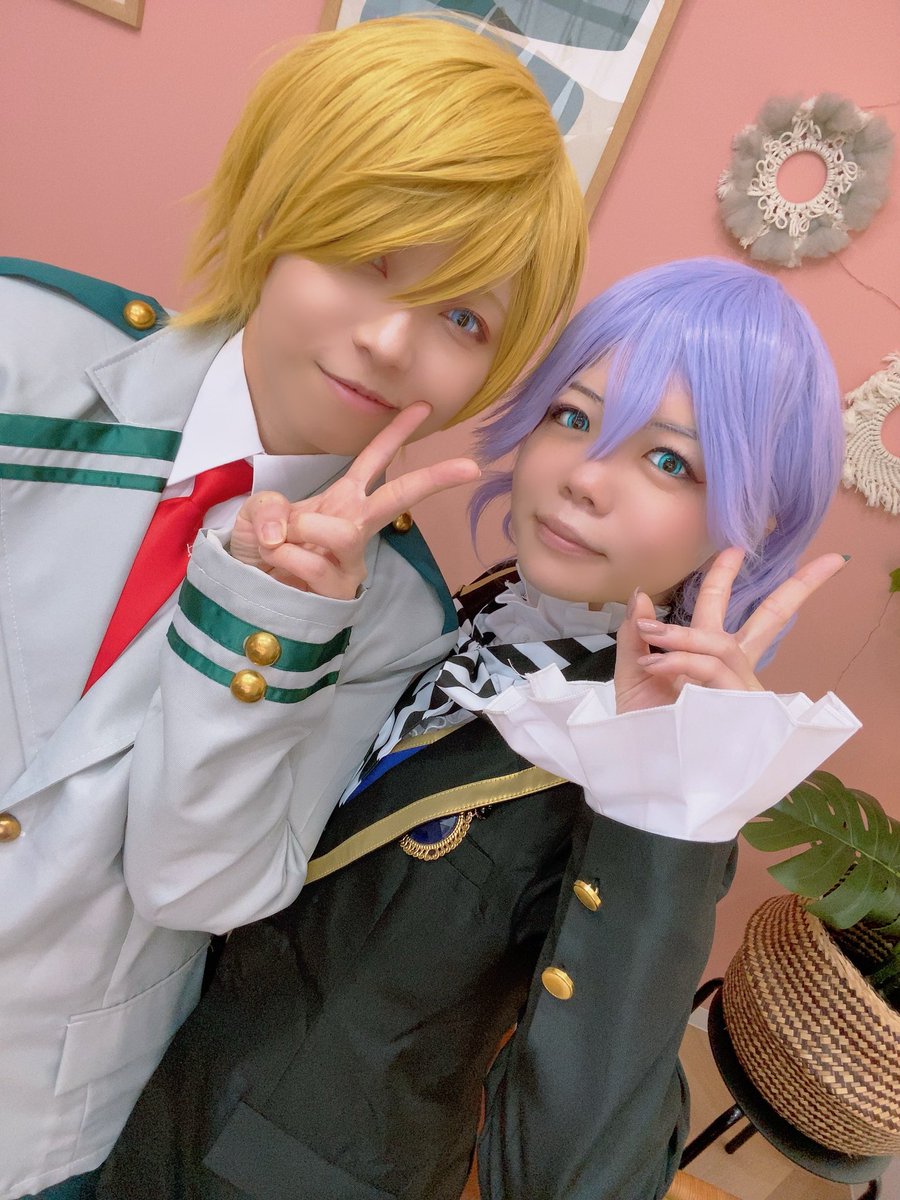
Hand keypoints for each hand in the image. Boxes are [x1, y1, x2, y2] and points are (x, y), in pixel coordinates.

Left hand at [229, 402, 479, 598]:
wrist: (247, 595)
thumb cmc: (262, 550)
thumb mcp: (259, 514)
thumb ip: (271, 506)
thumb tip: (286, 530)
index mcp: (342, 498)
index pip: (374, 460)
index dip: (397, 432)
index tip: (423, 407)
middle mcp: (354, 525)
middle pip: (399, 497)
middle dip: (432, 479)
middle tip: (469, 467)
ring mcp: (352, 560)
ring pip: (342, 533)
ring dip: (302, 530)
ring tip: (279, 541)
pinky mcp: (342, 591)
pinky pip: (314, 563)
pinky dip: (284, 557)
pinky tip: (277, 566)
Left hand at [614, 547, 847, 713]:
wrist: (647, 779)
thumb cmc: (646, 734)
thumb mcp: (631, 678)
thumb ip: (635, 638)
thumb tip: (641, 593)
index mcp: (713, 661)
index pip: (733, 614)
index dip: (734, 579)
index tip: (739, 547)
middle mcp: (734, 671)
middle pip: (770, 620)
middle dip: (793, 584)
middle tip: (785, 551)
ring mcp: (739, 692)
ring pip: (722, 645)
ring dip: (684, 634)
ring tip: (651, 634)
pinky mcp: (736, 712)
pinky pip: (711, 673)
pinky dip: (681, 663)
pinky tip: (655, 667)